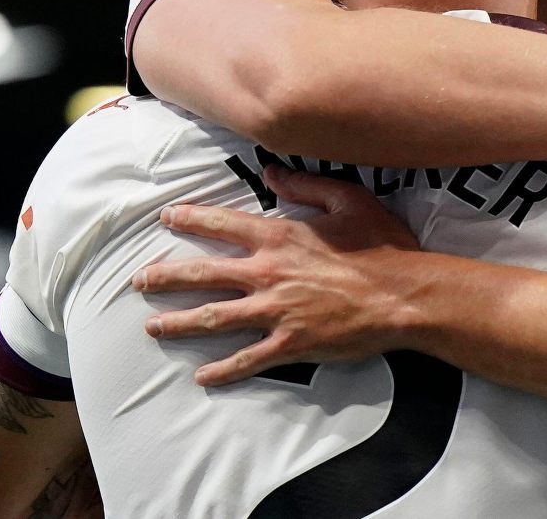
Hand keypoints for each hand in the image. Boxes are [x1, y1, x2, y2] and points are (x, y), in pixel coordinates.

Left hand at [131, 166, 420, 385]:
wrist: (405, 297)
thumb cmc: (383, 247)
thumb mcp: (351, 201)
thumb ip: (307, 186)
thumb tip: (272, 171)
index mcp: (280, 237)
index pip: (222, 225)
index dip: (190, 219)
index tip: (168, 218)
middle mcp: (268, 273)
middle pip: (202, 274)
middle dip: (166, 278)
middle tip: (141, 282)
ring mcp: (276, 311)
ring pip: (214, 318)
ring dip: (179, 323)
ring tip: (154, 327)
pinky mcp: (290, 343)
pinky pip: (247, 358)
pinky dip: (222, 370)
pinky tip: (202, 376)